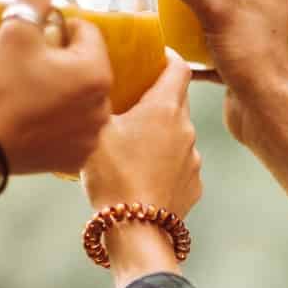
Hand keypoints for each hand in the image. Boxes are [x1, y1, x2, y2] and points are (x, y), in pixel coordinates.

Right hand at [0, 0, 112, 176]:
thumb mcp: (14, 32)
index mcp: (96, 72)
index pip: (85, 31)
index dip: (55, 29)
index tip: (30, 40)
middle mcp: (103, 106)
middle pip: (85, 64)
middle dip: (59, 59)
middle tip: (24, 66)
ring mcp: (90, 136)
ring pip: (78, 95)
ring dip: (58, 88)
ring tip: (24, 92)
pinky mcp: (74, 158)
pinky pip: (70, 126)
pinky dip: (55, 119)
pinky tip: (29, 118)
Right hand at [82, 52, 201, 284]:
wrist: (135, 231)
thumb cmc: (112, 176)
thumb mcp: (94, 130)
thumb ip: (98, 102)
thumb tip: (95, 84)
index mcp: (164, 108)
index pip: (178, 67)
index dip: (165, 57)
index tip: (150, 57)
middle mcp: (186, 129)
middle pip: (176, 101)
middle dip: (155, 98)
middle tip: (129, 102)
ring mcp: (193, 160)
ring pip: (176, 136)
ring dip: (158, 135)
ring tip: (129, 148)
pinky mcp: (193, 187)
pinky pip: (179, 166)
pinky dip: (163, 165)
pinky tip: (140, 176)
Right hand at [156, 0, 287, 100]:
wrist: (266, 112)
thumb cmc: (255, 57)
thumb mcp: (217, 11)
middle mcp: (266, 10)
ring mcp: (253, 37)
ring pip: (218, 17)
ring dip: (193, 14)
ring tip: (164, 4)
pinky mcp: (240, 63)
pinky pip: (211, 49)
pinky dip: (193, 48)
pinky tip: (170, 46)